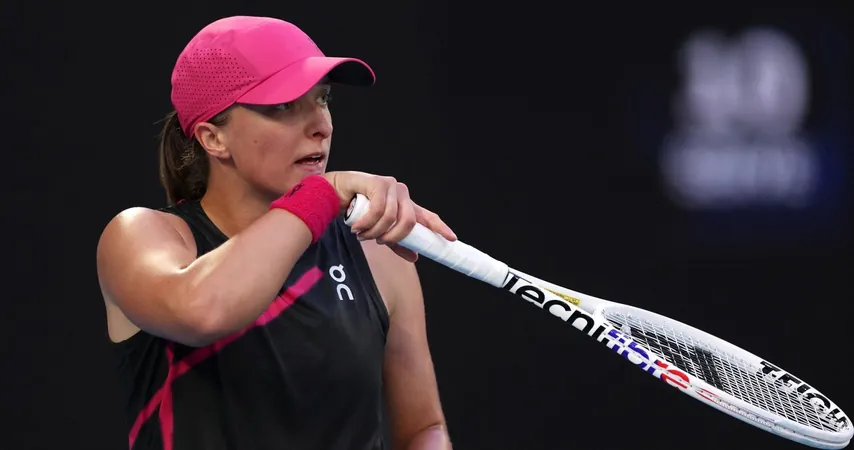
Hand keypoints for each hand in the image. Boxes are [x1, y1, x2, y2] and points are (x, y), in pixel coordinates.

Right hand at [322, 171, 456, 261]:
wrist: (334, 194)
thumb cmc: (358, 211)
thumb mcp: (380, 232)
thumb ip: (397, 243)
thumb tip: (415, 257)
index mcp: (406, 206)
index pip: (427, 216)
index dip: (440, 227)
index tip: (451, 238)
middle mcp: (402, 194)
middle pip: (409, 221)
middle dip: (392, 237)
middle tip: (377, 240)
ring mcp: (391, 186)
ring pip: (391, 218)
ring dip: (374, 231)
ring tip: (361, 232)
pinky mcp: (378, 182)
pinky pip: (378, 209)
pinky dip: (367, 223)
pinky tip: (357, 226)